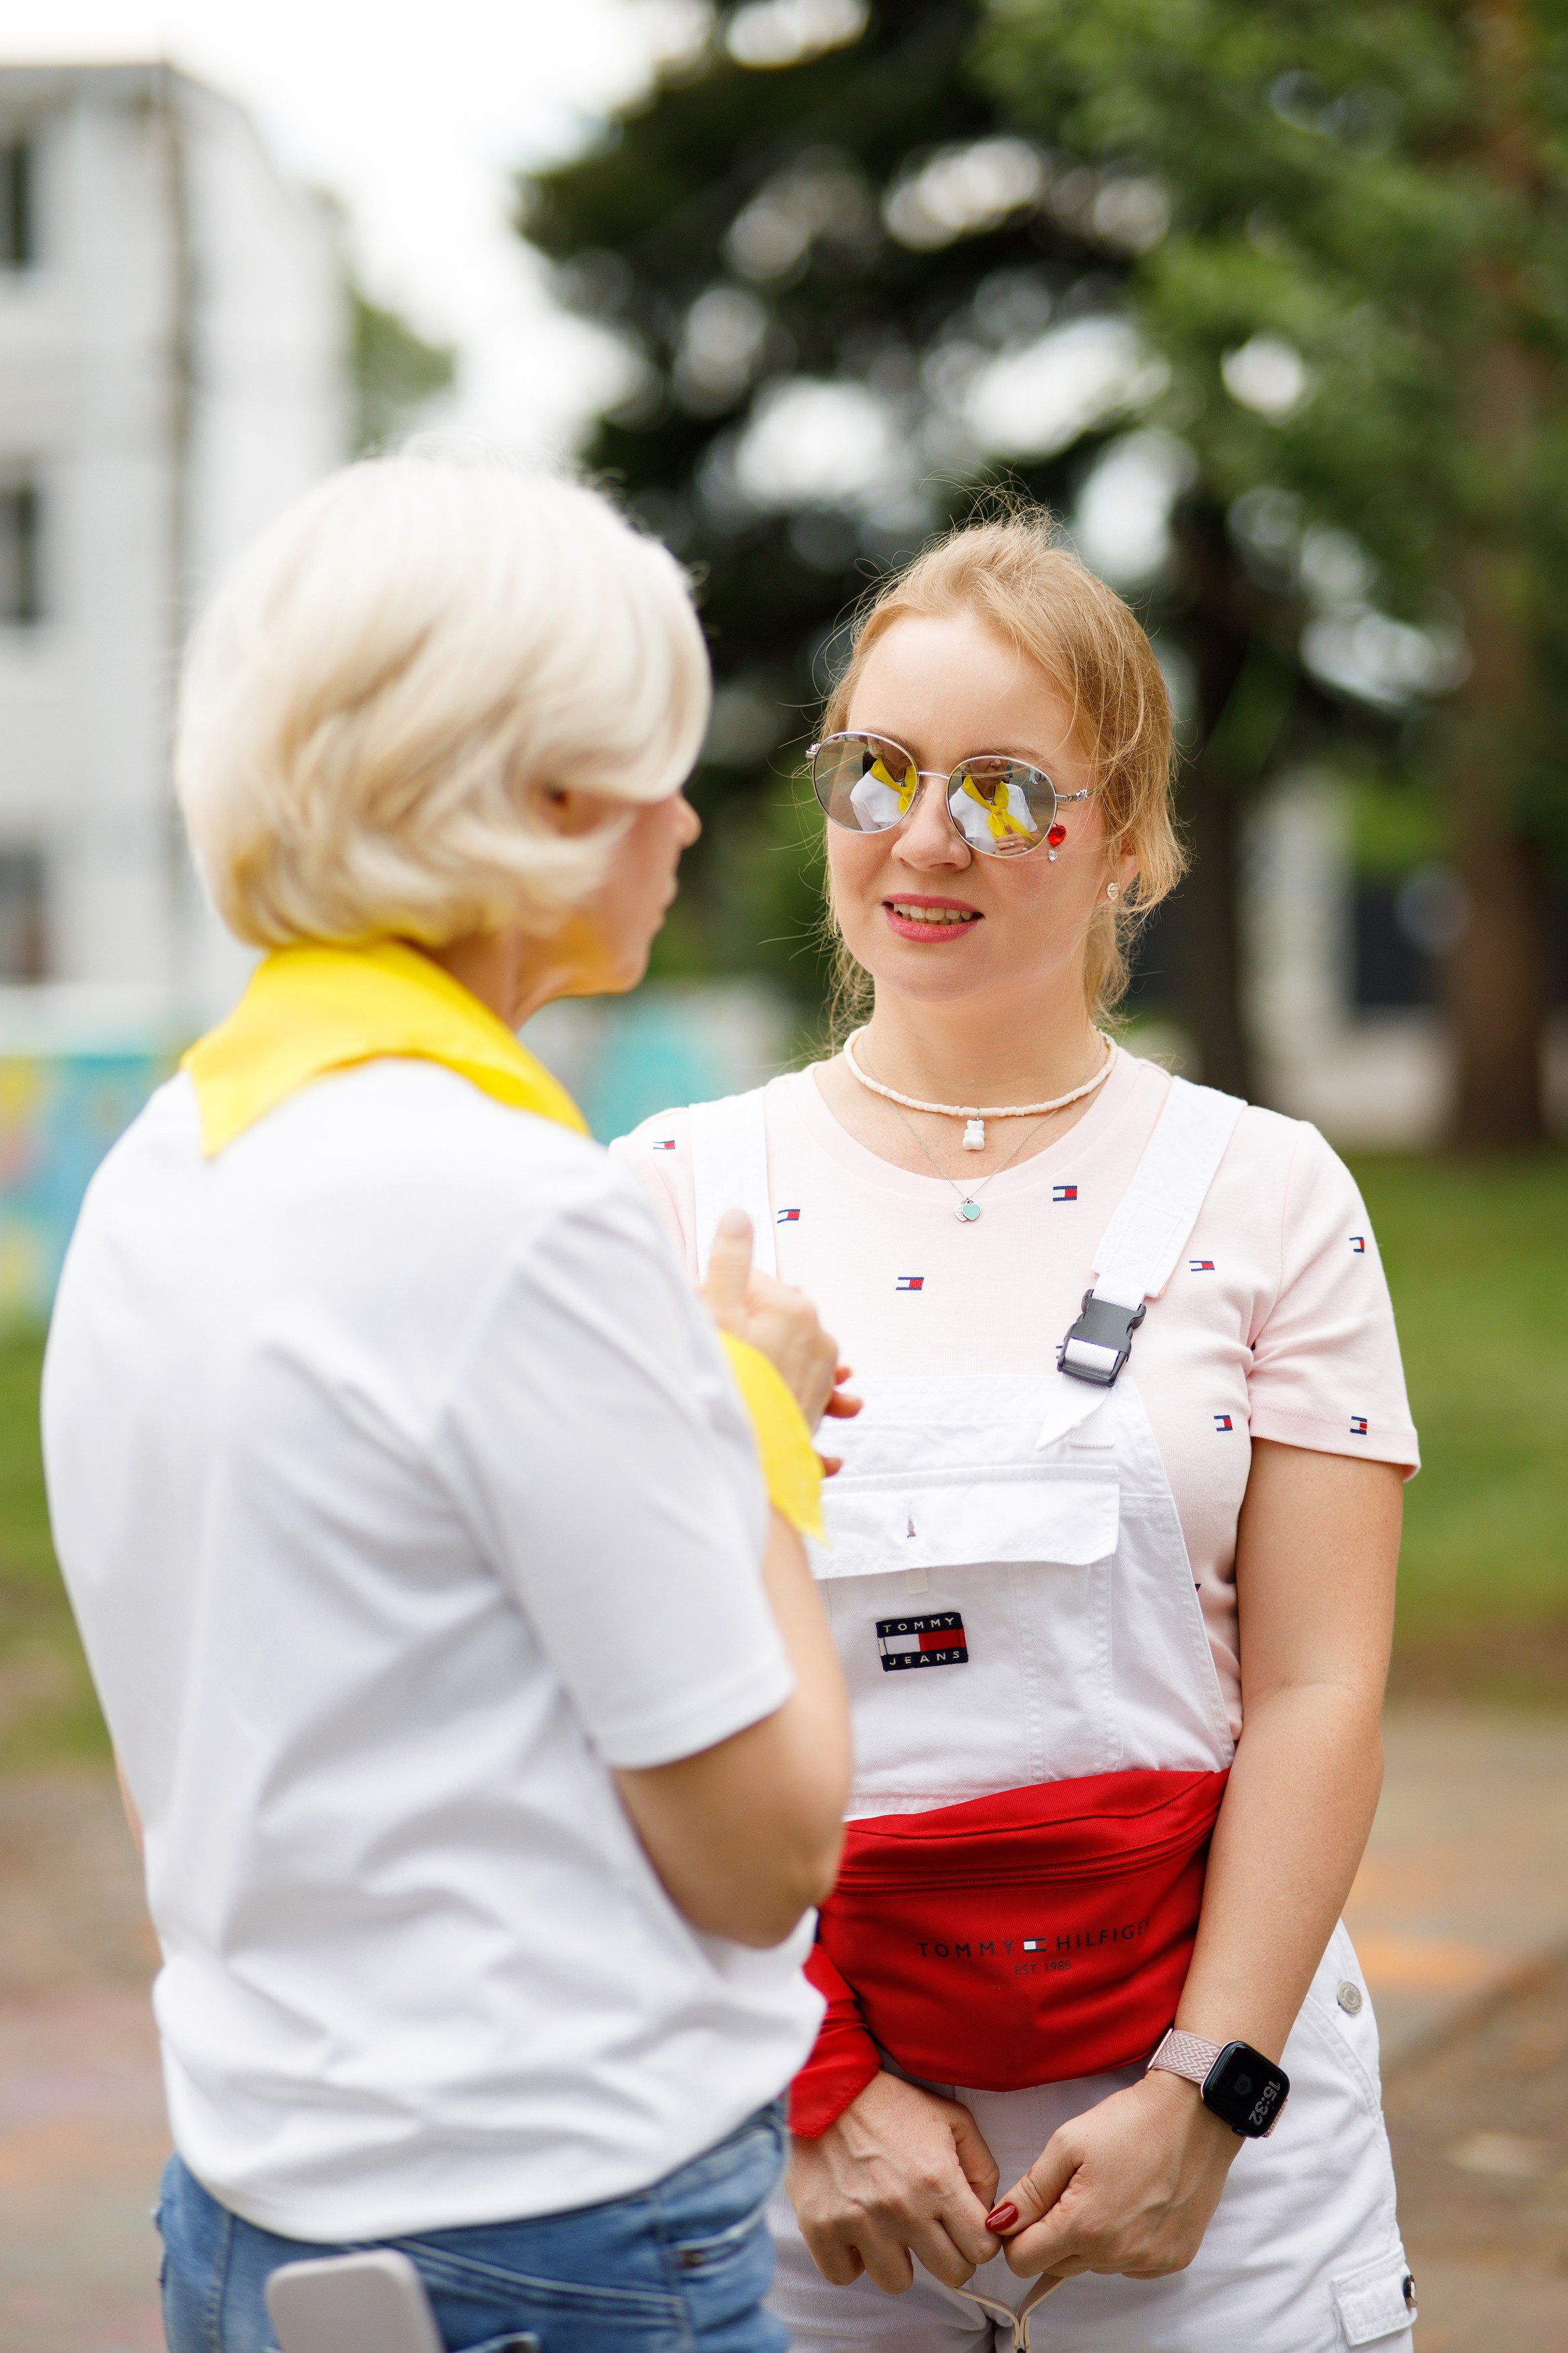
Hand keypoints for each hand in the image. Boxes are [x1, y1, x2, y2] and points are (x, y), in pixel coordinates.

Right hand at [704, 1209, 859, 1433]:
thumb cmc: (725, 1384)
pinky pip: (804, 1388)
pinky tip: (779, 1394)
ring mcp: (822, 1373)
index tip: (703, 1320)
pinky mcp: (819, 1404)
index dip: (717, 1298)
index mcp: (796, 1308)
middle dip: (742, 1326)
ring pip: (785, 1348)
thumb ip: (728, 1261)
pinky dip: (791, 1391)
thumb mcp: (716, 1315)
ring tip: (741, 1375)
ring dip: (766, 1354)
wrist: (745, 1457)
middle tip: (717, 1353)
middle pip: (768, 1314)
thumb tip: (738, 1214)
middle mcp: (819, 1337)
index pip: (749, 1283)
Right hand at [787, 2070, 1001, 2294]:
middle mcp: (902, 2207)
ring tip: (887, 2226)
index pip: (982, 2250)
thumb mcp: (952, 2119)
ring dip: (896, 2260)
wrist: (827, 2086)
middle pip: (951, 2274)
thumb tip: (989, 2215)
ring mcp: (859, 2222)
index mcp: (938, 2180)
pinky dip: (850, 2260)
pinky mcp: (821, 2228)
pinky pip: (844, 2275)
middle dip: (946, 2255)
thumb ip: (982, 2167)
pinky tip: (854, 2230)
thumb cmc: (891, 2103)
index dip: (977, 2241)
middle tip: (929, 2231)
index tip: (962, 2229)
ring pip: (898, 2283)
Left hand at [988, 2070, 1239, 2283]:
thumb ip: (1030, 2190)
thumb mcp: (1068, 2143)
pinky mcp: (1172, 2260)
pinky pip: (1129, 2265)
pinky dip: (1123, 2243)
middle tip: (1070, 2191)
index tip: (1028, 2209)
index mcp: (1084, 2226)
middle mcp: (1116, 2255)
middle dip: (1052, 2236)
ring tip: (1108, 2191)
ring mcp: (1147, 2261)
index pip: (1023, 2261)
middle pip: (1056, 2266)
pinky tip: (1134, 2205)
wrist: (1194, 2115)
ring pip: (1093, 2266)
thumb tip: (999, 2223)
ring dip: (1089, 2240)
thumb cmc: (1130, 2122)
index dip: (1016, 2235)